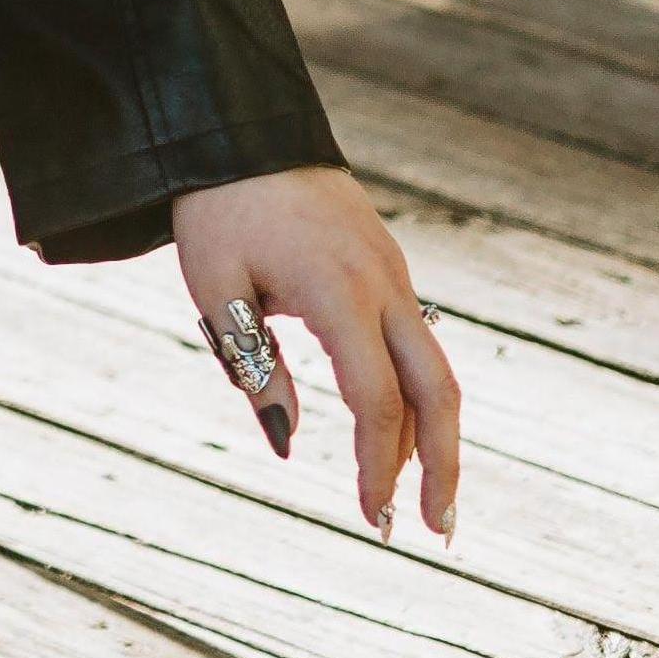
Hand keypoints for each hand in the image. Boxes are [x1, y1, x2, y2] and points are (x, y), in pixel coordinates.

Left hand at [169, 165, 460, 537]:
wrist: (242, 126)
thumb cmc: (219, 209)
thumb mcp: (215, 290)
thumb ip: (252, 366)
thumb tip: (285, 441)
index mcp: (341, 294)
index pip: (376, 400)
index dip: (377, 463)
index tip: (369, 514)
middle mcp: (384, 286)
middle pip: (438, 391)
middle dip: (443, 466)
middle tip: (436, 531)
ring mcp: (394, 275)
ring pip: (434, 370)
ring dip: (434, 437)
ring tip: (423, 499)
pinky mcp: (389, 269)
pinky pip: (415, 344)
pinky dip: (415, 396)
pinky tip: (400, 436)